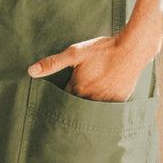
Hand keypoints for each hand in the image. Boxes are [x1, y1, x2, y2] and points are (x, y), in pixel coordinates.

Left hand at [28, 35, 146, 102]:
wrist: (131, 50)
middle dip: (71, 108)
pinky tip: (102, 101)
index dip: (58, 99)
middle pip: (76, 109)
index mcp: (77, 89)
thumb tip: (31, 71)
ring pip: (91, 111)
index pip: (62, 101)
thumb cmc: (103, 50)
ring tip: (86, 104)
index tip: (56, 99)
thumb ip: (53, 63)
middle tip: (71, 103)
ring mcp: (105, 103)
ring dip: (86, 109)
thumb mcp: (75, 53)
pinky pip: (106, 112)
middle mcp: (90, 100)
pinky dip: (102, 108)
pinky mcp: (118, 103)